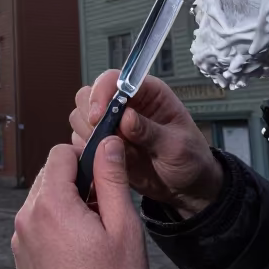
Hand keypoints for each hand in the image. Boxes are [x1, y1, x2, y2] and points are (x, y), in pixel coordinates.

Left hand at [12, 139, 148, 268]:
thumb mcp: (124, 226)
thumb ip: (112, 178)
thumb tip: (107, 142)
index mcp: (51, 205)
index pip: (60, 153)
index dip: (85, 156)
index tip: (104, 174)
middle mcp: (27, 217)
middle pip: (50, 175)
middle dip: (76, 182)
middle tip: (104, 208)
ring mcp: (20, 238)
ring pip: (42, 200)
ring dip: (66, 204)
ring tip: (93, 232)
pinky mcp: (21, 256)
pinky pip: (37, 224)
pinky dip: (55, 224)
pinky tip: (78, 249)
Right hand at [70, 71, 221, 218]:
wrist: (186, 188)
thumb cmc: (189, 159)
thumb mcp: (176, 146)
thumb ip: (151, 131)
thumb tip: (126, 117)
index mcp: (147, 93)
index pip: (114, 80)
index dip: (101, 93)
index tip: (98, 116)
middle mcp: (124, 104)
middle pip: (87, 95)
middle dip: (89, 116)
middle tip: (102, 137)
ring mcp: (111, 124)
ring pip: (79, 117)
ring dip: (87, 134)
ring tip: (110, 151)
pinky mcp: (102, 144)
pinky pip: (80, 141)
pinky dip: (85, 150)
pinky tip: (104, 161)